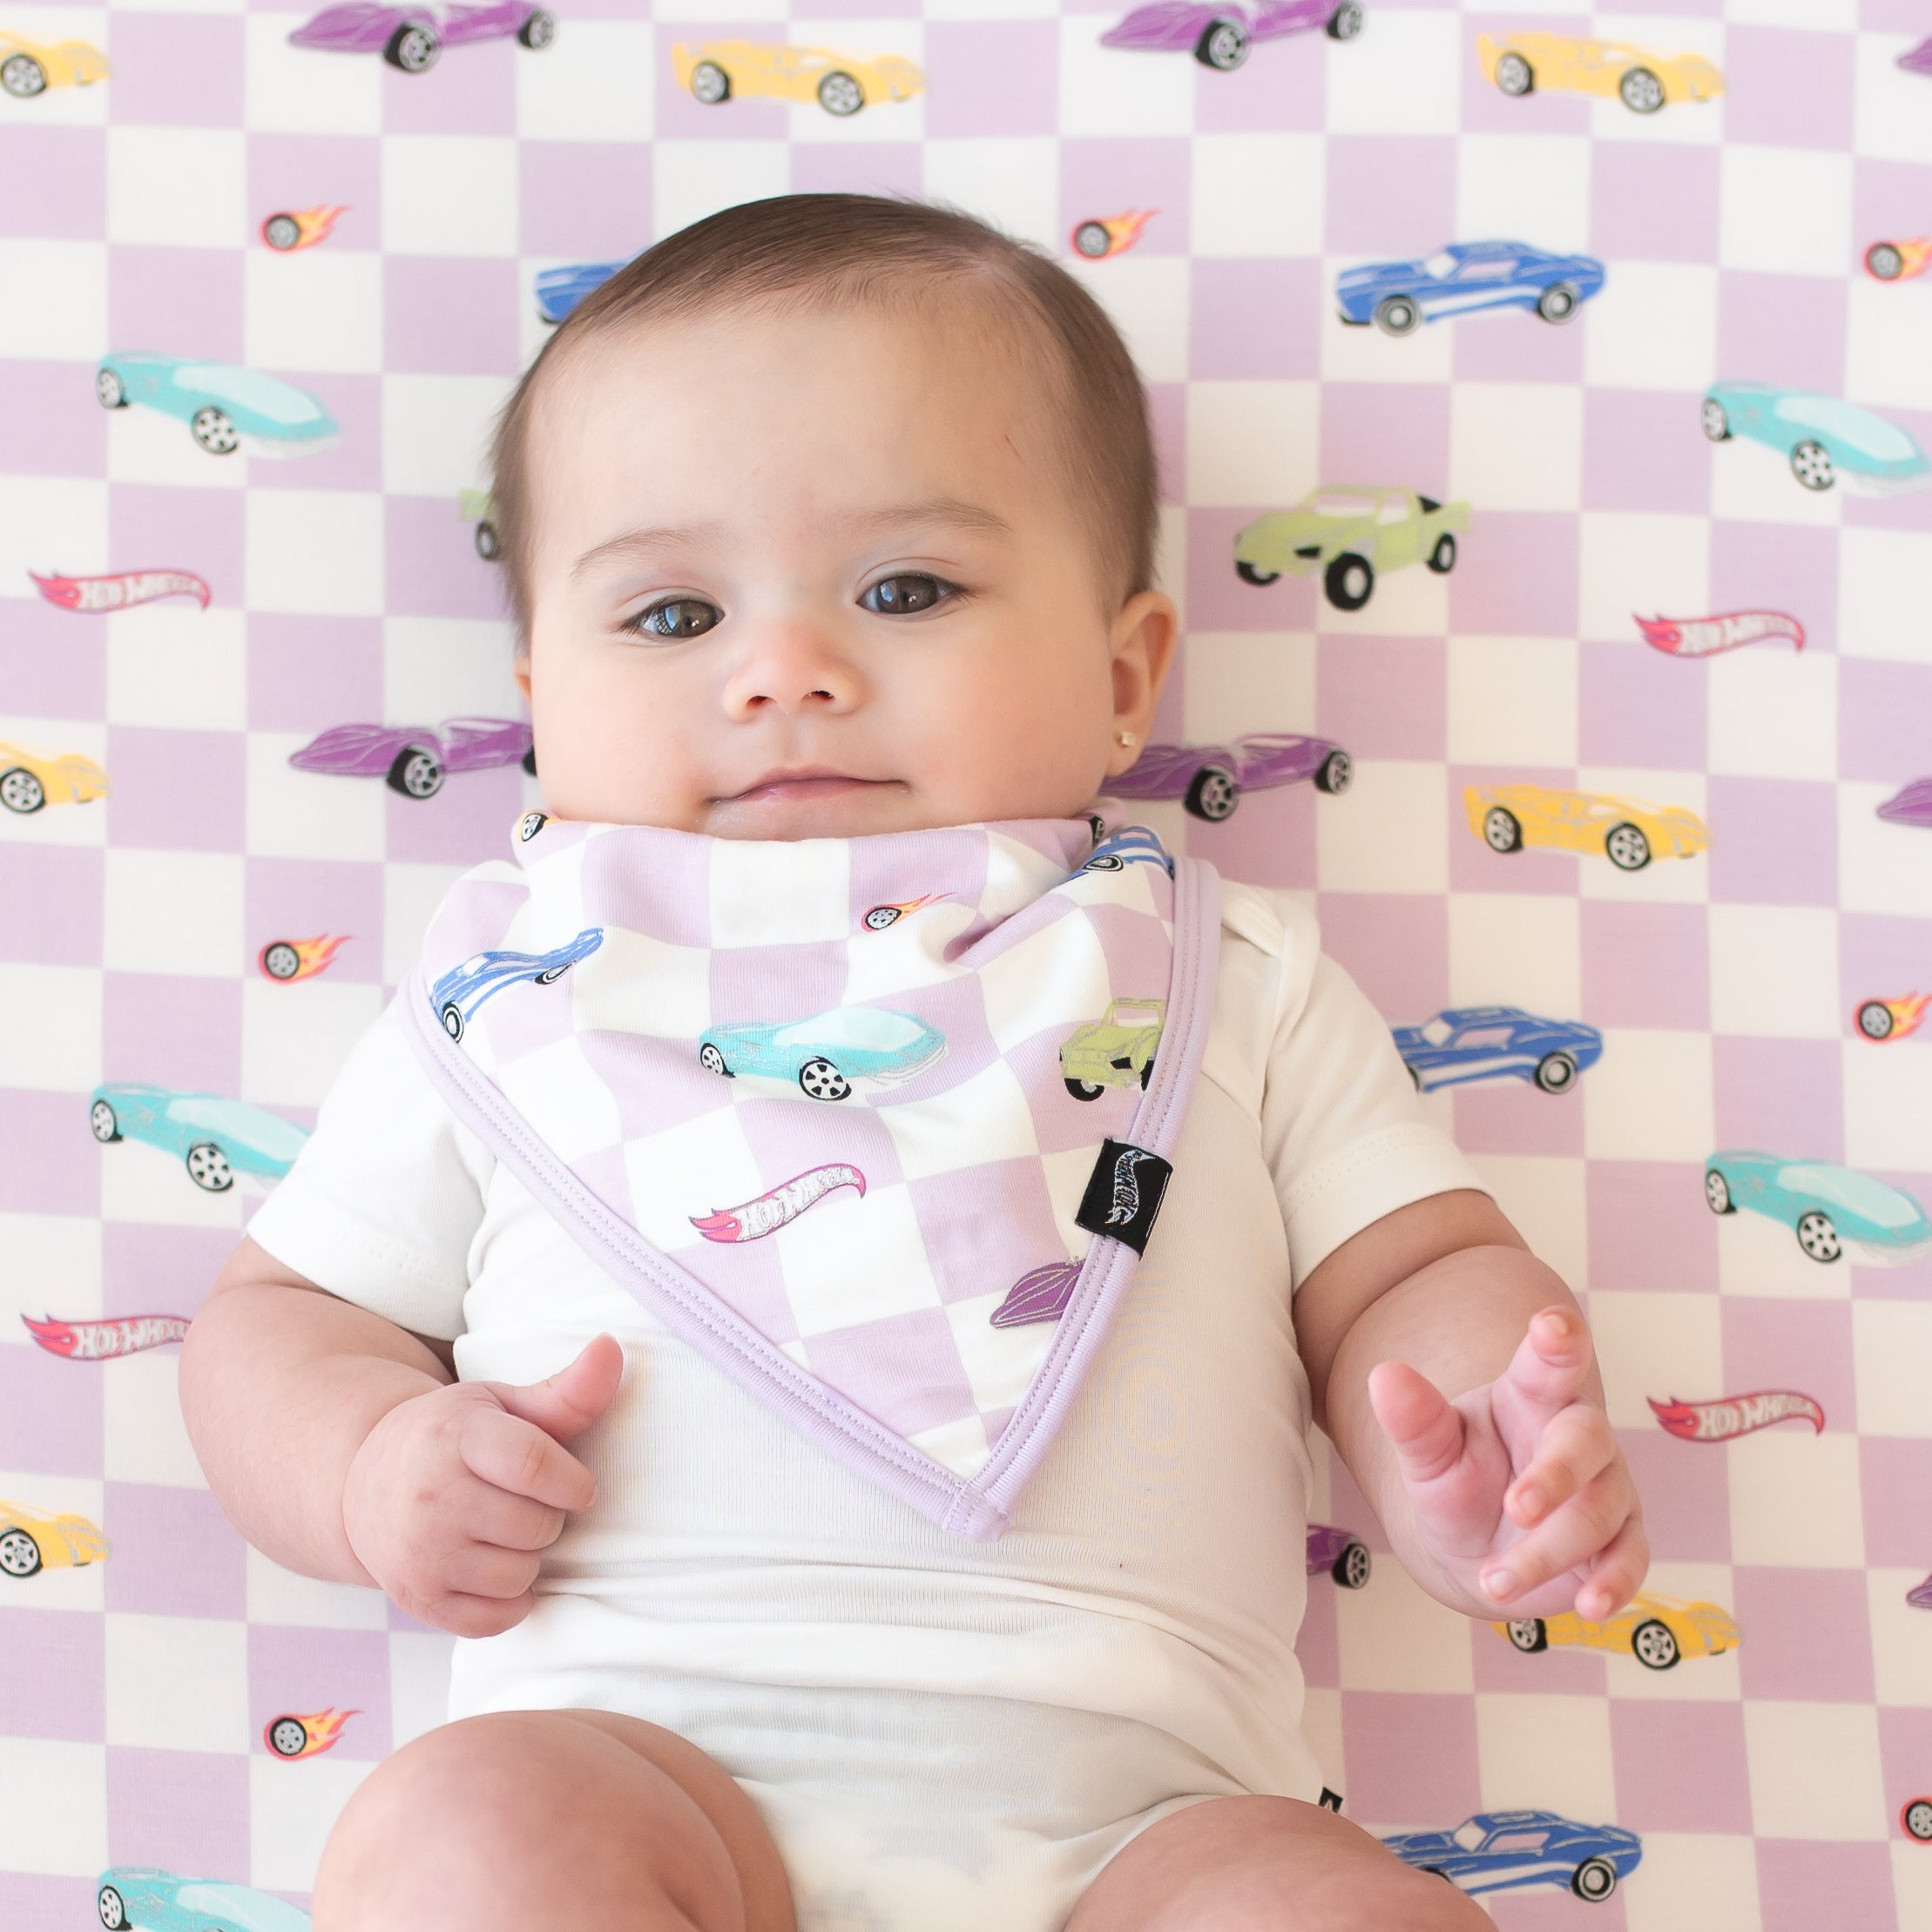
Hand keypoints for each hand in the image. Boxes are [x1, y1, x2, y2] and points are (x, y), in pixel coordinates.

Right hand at [343, 1332, 624, 1637]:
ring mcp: (420, 1553)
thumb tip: (613, 1347)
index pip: (536, 1466)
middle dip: (549, 1517)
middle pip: (537, 1526)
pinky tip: (491, 1568)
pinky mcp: (417, 1599)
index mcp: (457, 1437)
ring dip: (529, 1558)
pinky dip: (508, 1601)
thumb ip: (567, 1390)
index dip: (574, 1482)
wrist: (364, 1482)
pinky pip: (495, 1620)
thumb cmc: (451, 1437)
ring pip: (521, 1575)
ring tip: (503, 1531)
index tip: (577, 1485)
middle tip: (524, 1502)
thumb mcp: (501, 1404)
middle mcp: (431, 1497)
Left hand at [1365, 1306, 1646, 1623]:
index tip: (1553, 1325)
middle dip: (1555, 1473)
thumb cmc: (1456, 1482)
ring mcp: (1607, 1486)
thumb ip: (1414, 1420)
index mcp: (1531, 1393)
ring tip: (1494, 1581)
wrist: (1473, 1551)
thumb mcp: (1429, 1455)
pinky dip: (1613, 1583)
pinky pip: (1629, 1558)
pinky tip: (1589, 1605)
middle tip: (1516, 1505)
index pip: (1549, 1361)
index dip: (1557, 1341)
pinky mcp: (1622, 1539)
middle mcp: (1577, 1433)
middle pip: (1585, 1439)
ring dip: (1548, 1551)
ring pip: (1598, 1512)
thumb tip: (1384, 1376)